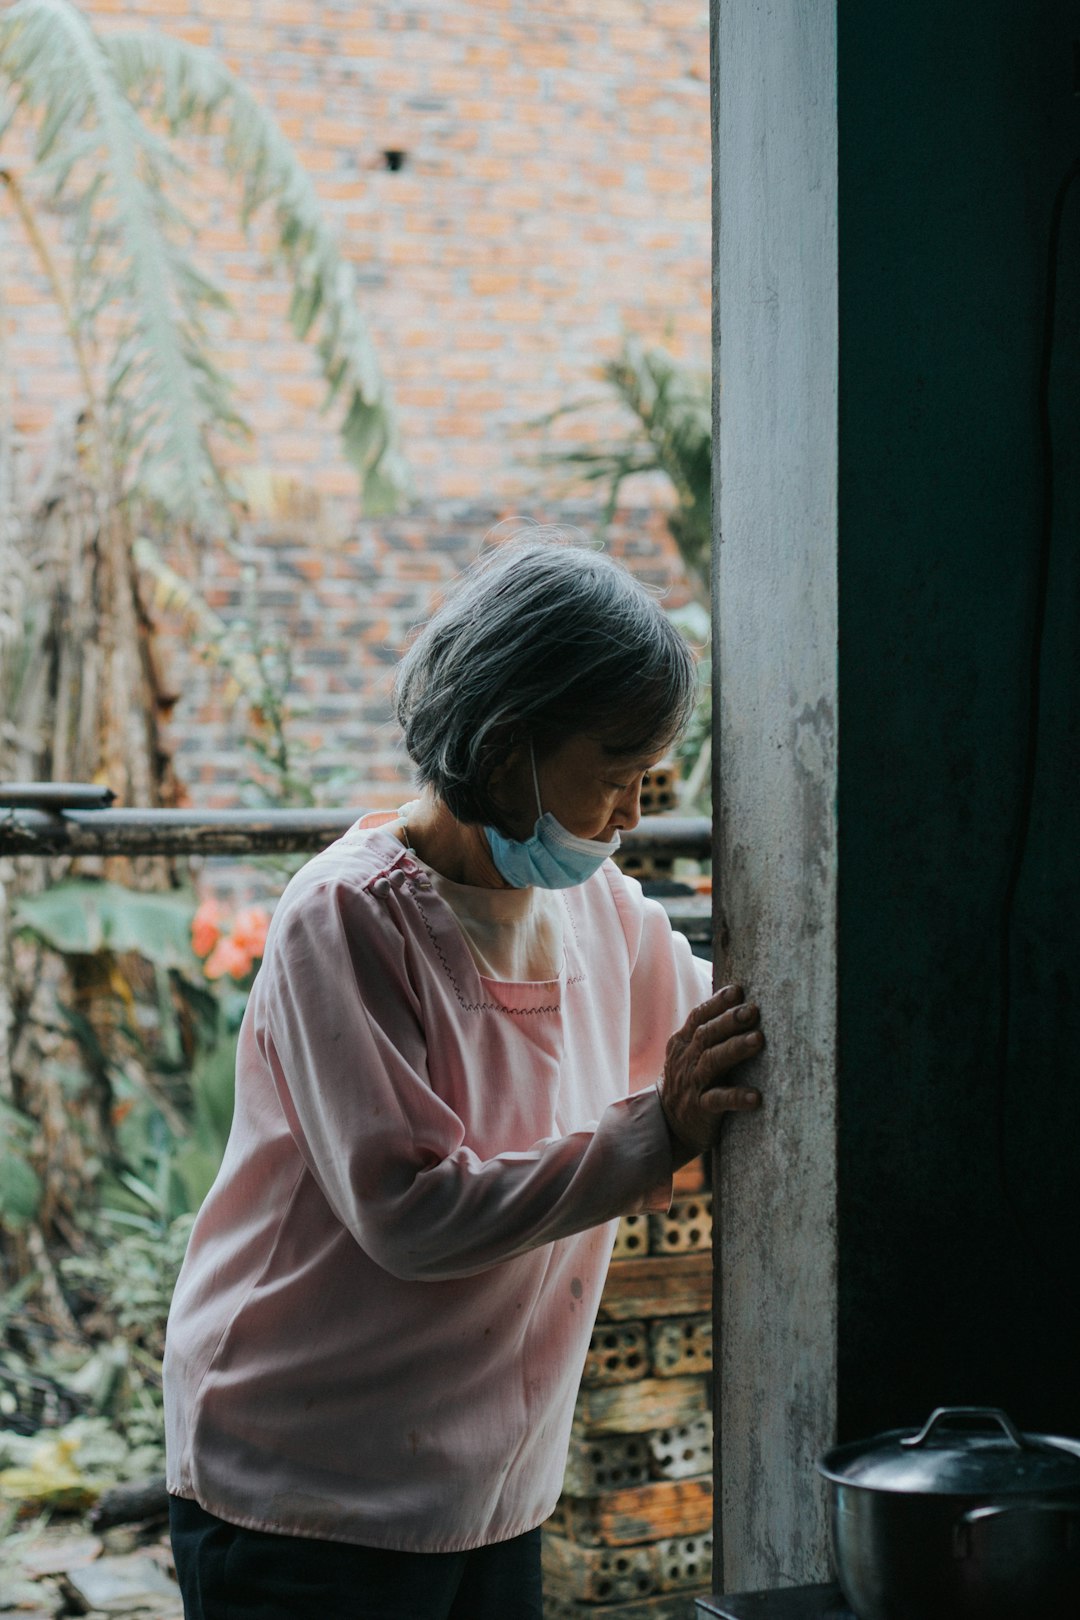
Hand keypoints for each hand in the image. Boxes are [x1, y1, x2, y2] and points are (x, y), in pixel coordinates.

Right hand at [659, 984, 763, 1156]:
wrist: (666, 1125)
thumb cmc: (689, 1082)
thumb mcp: (690, 1053)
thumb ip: (708, 1032)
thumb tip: (741, 1002)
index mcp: (683, 1043)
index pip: (699, 1016)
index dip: (717, 1002)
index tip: (738, 990)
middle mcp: (686, 1060)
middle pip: (706, 1035)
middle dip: (729, 1020)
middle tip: (752, 1010)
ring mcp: (692, 1084)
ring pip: (712, 1062)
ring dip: (735, 1049)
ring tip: (758, 1040)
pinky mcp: (700, 1109)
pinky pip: (718, 1101)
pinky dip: (737, 1097)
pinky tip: (756, 1097)